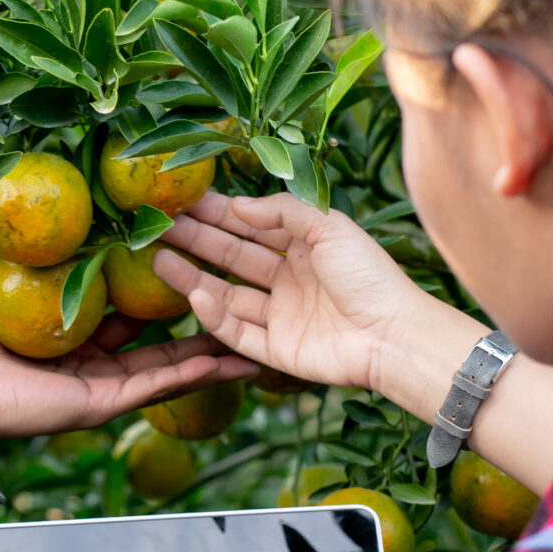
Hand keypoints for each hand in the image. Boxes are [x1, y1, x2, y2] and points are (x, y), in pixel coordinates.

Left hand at [0, 279, 254, 439]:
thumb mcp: (1, 281)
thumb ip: (33, 261)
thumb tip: (53, 224)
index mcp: (73, 341)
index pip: (129, 320)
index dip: (162, 298)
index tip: (195, 272)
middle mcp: (92, 367)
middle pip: (160, 349)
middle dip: (200, 331)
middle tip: (241, 307)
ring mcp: (100, 388)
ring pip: (168, 371)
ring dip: (211, 356)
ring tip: (254, 341)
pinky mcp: (100, 404)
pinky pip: (154, 387)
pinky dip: (191, 374)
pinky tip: (226, 358)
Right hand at [153, 193, 464, 396]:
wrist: (394, 335)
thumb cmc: (369, 276)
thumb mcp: (329, 227)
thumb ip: (283, 211)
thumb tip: (236, 204)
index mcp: (303, 247)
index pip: (251, 226)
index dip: (217, 214)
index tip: (182, 201)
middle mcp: (288, 280)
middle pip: (232, 257)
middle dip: (196, 241)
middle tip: (158, 227)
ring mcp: (280, 316)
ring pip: (226, 294)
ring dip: (193, 277)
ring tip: (159, 259)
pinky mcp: (275, 350)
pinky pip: (237, 331)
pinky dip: (215, 315)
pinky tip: (196, 294)